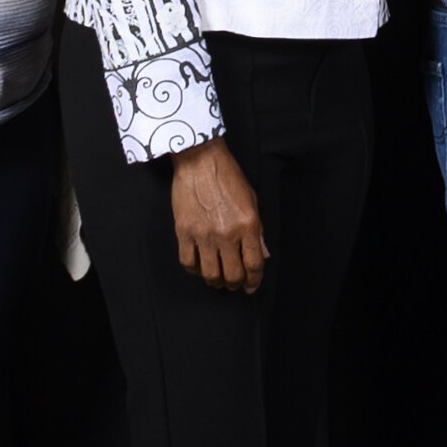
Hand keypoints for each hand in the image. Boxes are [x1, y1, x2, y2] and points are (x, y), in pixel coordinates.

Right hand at [170, 139, 268, 292]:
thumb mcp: (252, 201)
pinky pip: (188, 262)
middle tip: (234, 285)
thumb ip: (258, 231)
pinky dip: (194, 270)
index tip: (252, 286)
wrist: (200, 160)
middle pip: (232, 274)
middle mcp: (227, 233)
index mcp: (248, 225)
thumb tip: (263, 255)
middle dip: (235, 285)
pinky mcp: (183, 232)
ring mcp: (204, 234)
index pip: (254, 263)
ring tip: (217, 280)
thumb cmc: (228, 177)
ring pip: (210, 273)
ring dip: (215, 282)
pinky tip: (199, 268)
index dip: (254, 280)